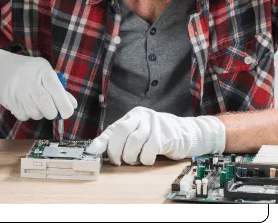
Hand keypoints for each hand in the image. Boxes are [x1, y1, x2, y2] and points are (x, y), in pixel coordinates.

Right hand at [0, 48, 77, 121]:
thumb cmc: (23, 69)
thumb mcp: (42, 70)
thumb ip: (58, 88)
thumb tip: (72, 104)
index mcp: (43, 71)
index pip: (59, 93)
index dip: (66, 107)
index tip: (67, 112)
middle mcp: (32, 82)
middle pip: (50, 110)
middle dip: (52, 112)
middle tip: (48, 106)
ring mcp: (20, 93)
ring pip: (38, 115)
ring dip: (38, 112)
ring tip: (31, 100)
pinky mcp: (10, 102)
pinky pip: (25, 116)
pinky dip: (25, 113)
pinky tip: (21, 101)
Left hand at [85, 107, 225, 164]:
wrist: (185, 133)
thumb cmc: (156, 136)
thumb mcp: (137, 134)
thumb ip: (120, 140)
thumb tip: (96, 150)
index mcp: (132, 116)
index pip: (113, 128)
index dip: (102, 141)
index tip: (92, 152)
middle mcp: (141, 116)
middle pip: (121, 130)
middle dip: (115, 150)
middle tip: (117, 161)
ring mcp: (154, 124)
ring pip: (134, 141)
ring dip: (131, 156)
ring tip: (134, 160)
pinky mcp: (164, 135)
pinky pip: (149, 150)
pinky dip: (145, 159)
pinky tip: (147, 159)